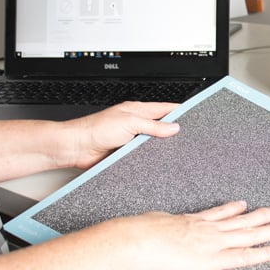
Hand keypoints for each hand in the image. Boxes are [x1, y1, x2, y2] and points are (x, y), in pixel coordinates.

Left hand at [62, 101, 180, 169]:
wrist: (76, 148)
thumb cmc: (95, 129)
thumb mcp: (129, 123)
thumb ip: (153, 125)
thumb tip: (173, 127)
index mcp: (137, 111)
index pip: (164, 108)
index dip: (178, 111)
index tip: (192, 114)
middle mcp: (135, 124)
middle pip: (160, 126)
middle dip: (173, 130)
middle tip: (188, 135)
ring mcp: (132, 139)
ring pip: (153, 142)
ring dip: (161, 146)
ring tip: (176, 149)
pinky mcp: (127, 154)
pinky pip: (144, 155)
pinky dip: (151, 158)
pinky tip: (158, 161)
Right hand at [110, 201, 269, 269]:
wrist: (135, 243)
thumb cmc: (136, 236)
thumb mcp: (149, 225)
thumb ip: (158, 227)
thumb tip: (154, 228)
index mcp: (189, 221)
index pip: (216, 214)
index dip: (231, 209)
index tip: (241, 205)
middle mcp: (206, 229)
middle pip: (239, 221)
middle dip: (259, 216)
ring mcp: (213, 242)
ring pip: (249, 234)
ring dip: (269, 229)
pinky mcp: (215, 258)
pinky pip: (246, 255)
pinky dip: (265, 253)